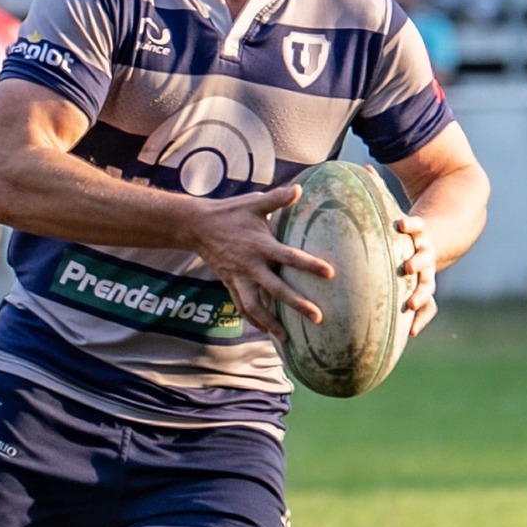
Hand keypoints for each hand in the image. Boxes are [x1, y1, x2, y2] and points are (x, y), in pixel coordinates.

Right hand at [186, 184, 334, 339]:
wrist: (196, 226)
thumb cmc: (230, 212)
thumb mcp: (254, 203)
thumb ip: (278, 198)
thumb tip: (299, 188)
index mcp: (260, 245)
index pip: (289, 257)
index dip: (309, 265)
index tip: (329, 273)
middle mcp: (250, 265)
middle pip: (276, 290)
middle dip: (297, 304)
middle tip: (318, 318)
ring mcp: (239, 278)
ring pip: (255, 306)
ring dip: (271, 323)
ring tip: (287, 338)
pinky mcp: (230, 284)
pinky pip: (242, 307)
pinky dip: (254, 321)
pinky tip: (266, 332)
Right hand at [394, 210, 438, 336]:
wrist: (420, 232)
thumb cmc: (400, 262)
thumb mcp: (396, 282)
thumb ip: (384, 299)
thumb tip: (355, 323)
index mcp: (422, 284)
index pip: (427, 306)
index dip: (421, 319)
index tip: (411, 332)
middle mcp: (425, 269)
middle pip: (428, 284)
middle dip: (420, 295)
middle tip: (410, 305)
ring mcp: (423, 248)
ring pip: (425, 257)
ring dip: (418, 264)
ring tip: (408, 268)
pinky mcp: (419, 228)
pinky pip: (417, 226)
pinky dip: (410, 226)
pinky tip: (399, 225)